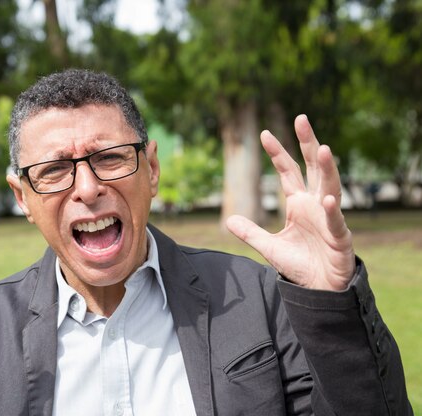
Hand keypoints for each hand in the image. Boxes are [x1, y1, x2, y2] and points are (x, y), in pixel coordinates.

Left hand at [226, 114, 354, 290]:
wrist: (320, 288)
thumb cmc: (299, 263)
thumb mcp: (268, 246)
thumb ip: (250, 232)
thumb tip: (228, 220)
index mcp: (298, 203)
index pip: (287, 171)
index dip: (277, 153)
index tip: (264, 134)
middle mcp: (314, 204)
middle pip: (311, 168)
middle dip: (307, 143)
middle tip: (301, 119)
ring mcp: (328, 217)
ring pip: (329, 187)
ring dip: (326, 169)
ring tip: (322, 148)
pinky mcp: (339, 237)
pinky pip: (335, 221)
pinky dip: (331, 211)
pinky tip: (325, 199)